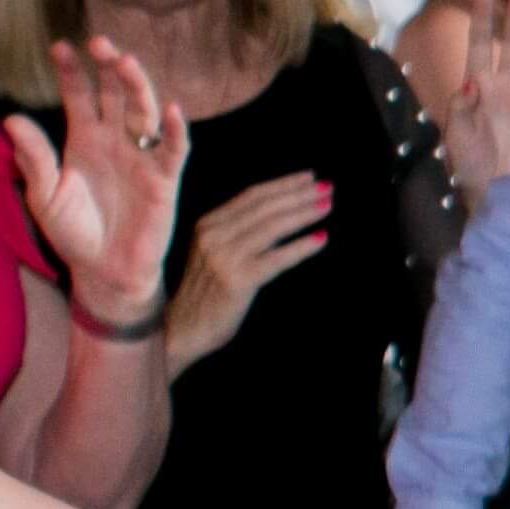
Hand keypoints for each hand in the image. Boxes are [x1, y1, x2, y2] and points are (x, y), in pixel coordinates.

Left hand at [12, 34, 188, 326]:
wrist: (104, 272)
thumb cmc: (74, 233)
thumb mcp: (45, 196)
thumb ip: (33, 159)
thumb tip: (11, 119)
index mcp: (84, 140)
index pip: (80, 95)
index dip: (71, 72)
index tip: (59, 46)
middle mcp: (115, 141)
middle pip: (114, 93)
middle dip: (108, 66)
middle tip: (98, 42)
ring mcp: (142, 157)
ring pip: (143, 111)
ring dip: (137, 86)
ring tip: (126, 62)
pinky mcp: (164, 179)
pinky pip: (174, 149)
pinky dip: (175, 130)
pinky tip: (171, 109)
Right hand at [170, 175, 331, 370]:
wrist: (181, 330)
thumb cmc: (205, 294)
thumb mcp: (215, 253)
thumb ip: (238, 232)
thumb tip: (282, 212)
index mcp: (207, 225)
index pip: (252, 196)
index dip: (283, 184)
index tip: (309, 177)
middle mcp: (213, 236)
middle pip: (265, 207)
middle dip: (299, 194)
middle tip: (328, 187)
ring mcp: (223, 258)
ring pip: (272, 227)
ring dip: (303, 214)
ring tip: (327, 206)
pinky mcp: (236, 280)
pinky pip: (276, 258)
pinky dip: (301, 247)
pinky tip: (320, 238)